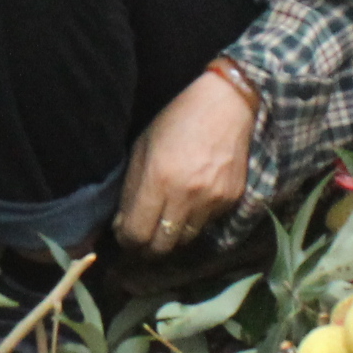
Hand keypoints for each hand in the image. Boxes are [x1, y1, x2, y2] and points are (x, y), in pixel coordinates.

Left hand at [117, 69, 255, 254]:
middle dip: (147, 248)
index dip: (127, 240)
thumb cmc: (177, 121)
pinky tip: (191, 202)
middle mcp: (186, 196)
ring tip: (165, 222)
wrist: (227, 105)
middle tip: (142, 240)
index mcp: (158, 179)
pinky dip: (195, 221)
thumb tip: (122, 224)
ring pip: (186, 240)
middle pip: (162, 246)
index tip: (124, 236)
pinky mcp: (231, 200)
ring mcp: (212, 201)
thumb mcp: (143, 147)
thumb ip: (131, 188)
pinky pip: (207, 224)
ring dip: (172, 236)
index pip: (137, 233)